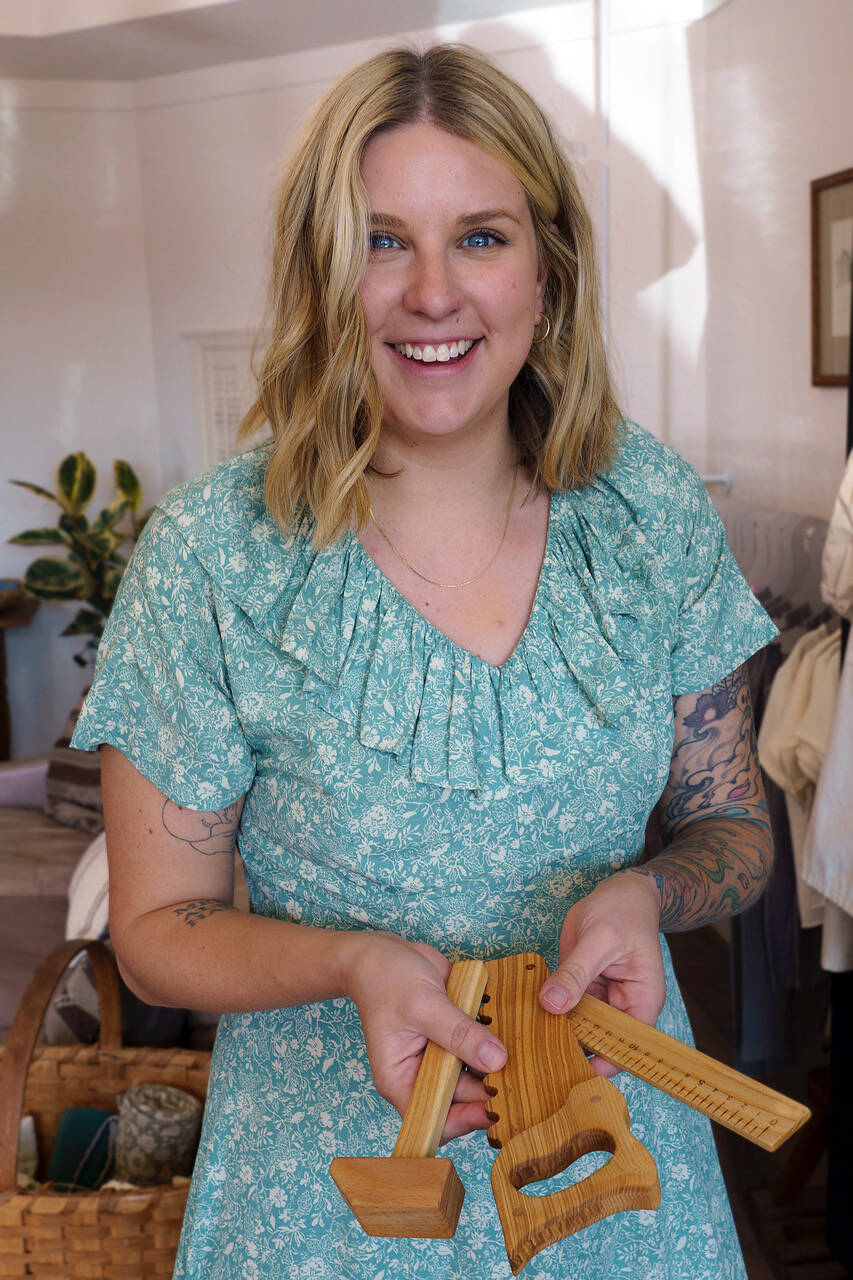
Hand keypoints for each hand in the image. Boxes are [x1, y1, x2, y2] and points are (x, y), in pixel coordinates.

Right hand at [341, 931, 506, 1143]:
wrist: (382, 951)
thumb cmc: (386, 978)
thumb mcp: (423, 1005)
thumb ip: (459, 1033)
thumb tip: (496, 1060)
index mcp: (400, 1079)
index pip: (435, 1118)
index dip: (465, 1120)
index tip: (496, 1108)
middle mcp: (420, 1073)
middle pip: (461, 1098)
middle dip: (488, 1091)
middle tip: (522, 1082)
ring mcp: (439, 1055)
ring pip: (474, 1075)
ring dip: (497, 1068)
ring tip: (525, 1062)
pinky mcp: (454, 1037)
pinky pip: (478, 1049)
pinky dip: (495, 1045)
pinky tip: (515, 1038)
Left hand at [538, 870, 664, 1076]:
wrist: (621, 891)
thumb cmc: (622, 911)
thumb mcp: (598, 938)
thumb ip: (575, 972)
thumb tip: (552, 1004)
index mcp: (641, 1002)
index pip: (625, 1048)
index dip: (601, 1065)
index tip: (569, 1074)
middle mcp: (623, 1007)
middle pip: (599, 1042)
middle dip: (572, 1052)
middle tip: (535, 1063)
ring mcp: (601, 999)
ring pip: (578, 1028)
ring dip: (556, 1033)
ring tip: (525, 1047)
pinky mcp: (582, 988)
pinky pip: (565, 1007)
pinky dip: (549, 1012)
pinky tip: (526, 1021)